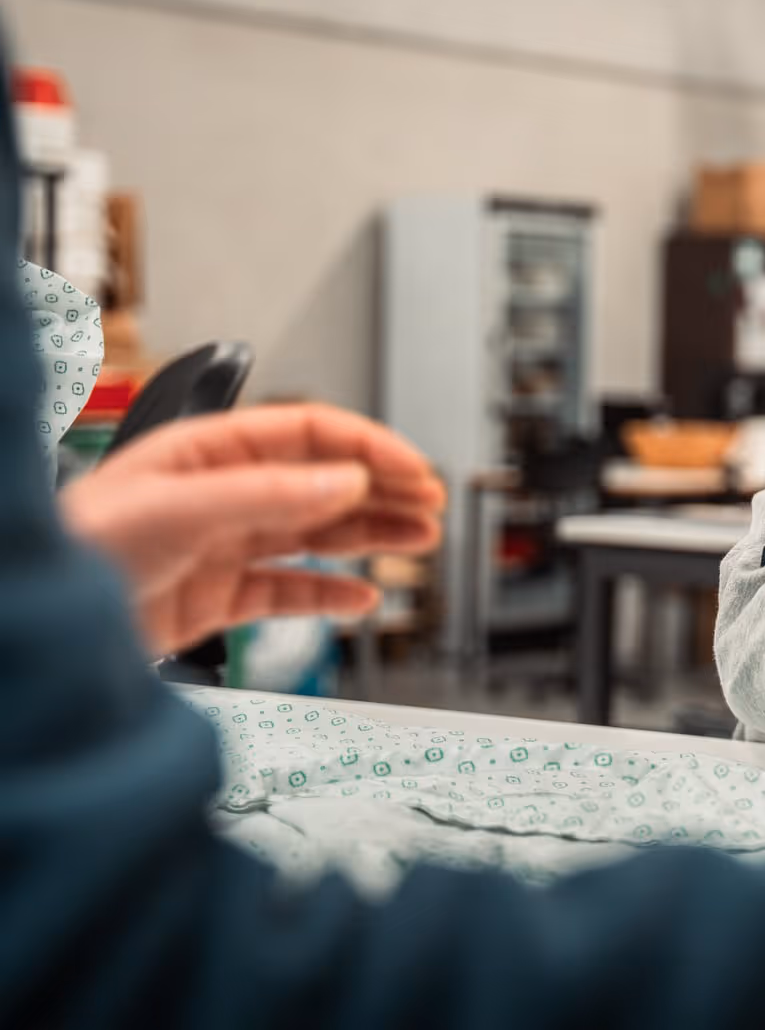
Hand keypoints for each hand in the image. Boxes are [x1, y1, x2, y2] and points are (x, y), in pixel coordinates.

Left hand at [59, 404, 445, 656]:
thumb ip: (271, 494)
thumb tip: (346, 482)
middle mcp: (222, 494)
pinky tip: (361, 596)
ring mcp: (221, 546)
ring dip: (371, 537)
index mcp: (211, 453)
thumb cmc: (78, 548)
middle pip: (323, 484)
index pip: (309, 435)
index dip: (368, 449)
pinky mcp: (216, 597)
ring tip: (417, 542)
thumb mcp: (182, 507)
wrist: (40, 623)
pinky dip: (330, 595)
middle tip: (431, 506)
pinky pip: (288, 591)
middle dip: (383, 491)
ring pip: (316, 534)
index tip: (413, 469)